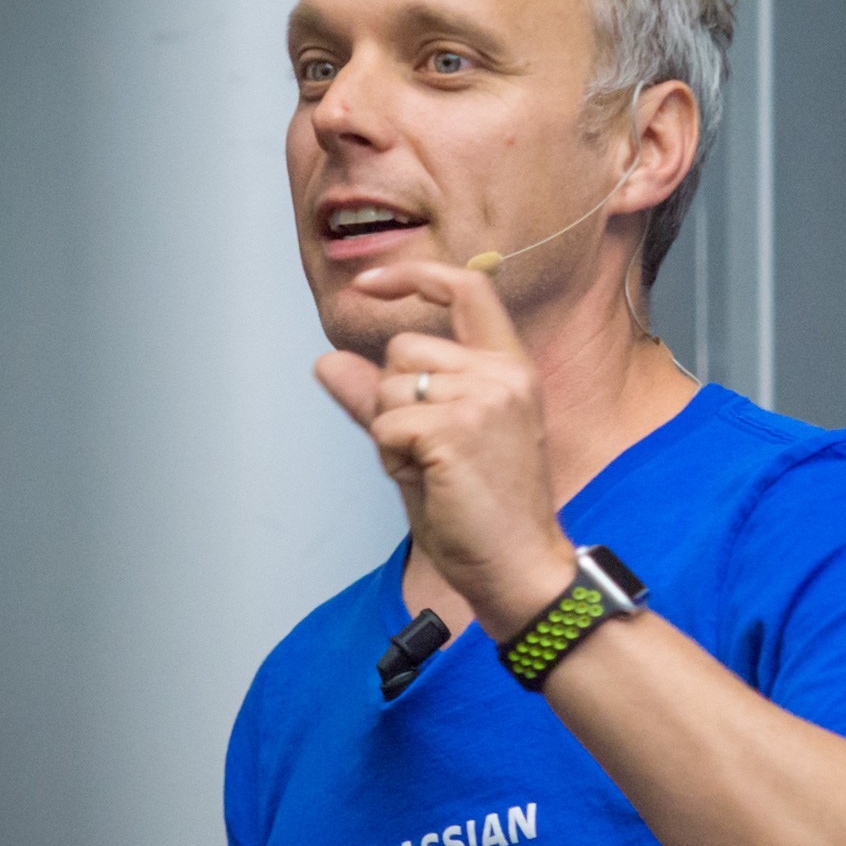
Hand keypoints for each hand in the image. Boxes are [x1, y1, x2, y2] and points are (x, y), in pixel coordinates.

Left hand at [314, 263, 574, 639]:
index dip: (413, 277)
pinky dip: (391, 457)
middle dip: (393, 398)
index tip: (369, 282)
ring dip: (392, 433)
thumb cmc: (485, 512)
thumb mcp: (433, 442)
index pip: (468, 290)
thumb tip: (326, 362)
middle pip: (402, 348)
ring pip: (387, 387)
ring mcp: (483, 398)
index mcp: (510, 368)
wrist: (519, 568)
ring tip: (434, 471)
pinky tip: (429, 482)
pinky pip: (385, 423)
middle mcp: (503, 373)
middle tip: (430, 453)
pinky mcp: (455, 428)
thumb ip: (383, 397)